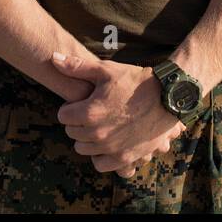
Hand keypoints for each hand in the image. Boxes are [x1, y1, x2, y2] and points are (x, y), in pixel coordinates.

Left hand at [51, 52, 185, 174]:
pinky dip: (100, 155)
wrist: (167, 97)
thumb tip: (53, 57)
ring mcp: (111, 148)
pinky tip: (106, 143)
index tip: (81, 101)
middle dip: (77, 122)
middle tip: (91, 112)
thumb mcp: (106, 69)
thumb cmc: (136, 81)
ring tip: (99, 126)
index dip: (71, 107)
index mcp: (90, 112)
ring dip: (87, 139)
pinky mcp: (125, 157)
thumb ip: (77, 67)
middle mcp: (98, 134)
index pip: (63, 116)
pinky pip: (101, 164)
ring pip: (83, 149)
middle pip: (72, 133)